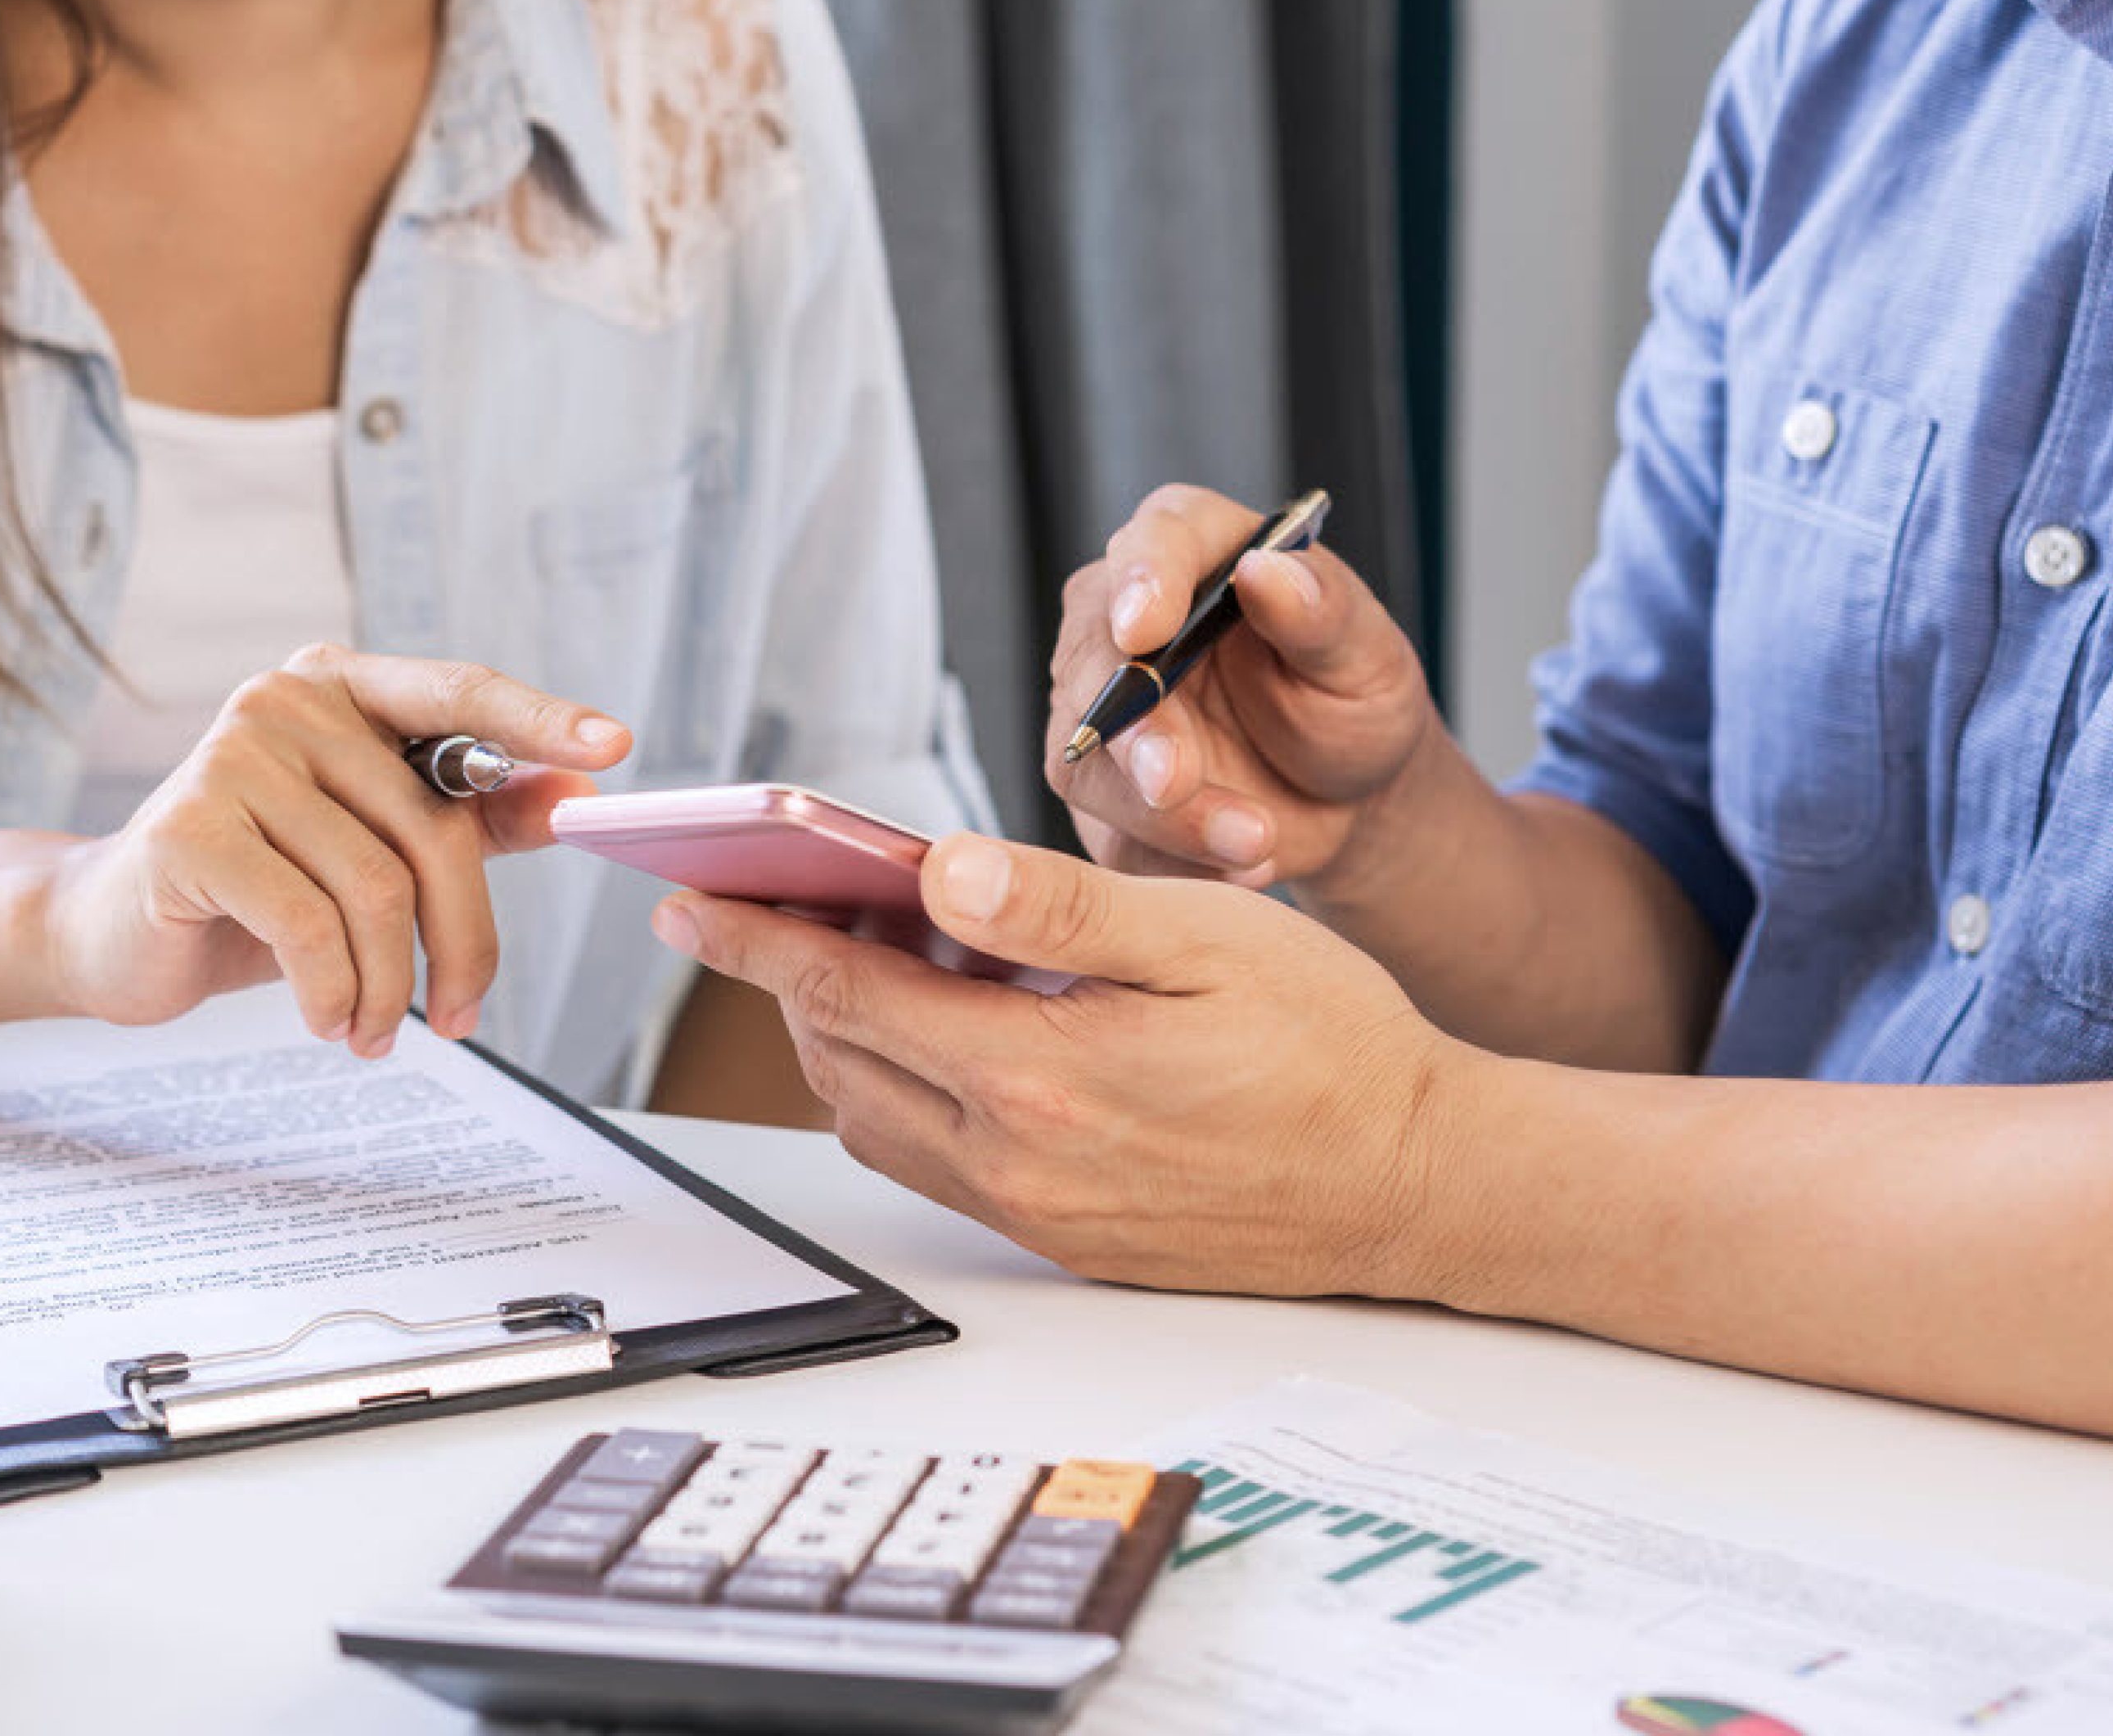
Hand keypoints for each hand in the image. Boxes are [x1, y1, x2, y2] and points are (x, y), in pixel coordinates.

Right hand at [36, 645, 628, 1054]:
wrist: (111, 933)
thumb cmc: (256, 890)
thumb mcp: (372, 851)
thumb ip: (470, 816)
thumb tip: (575, 798)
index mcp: (341, 687)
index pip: (458, 692)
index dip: (538, 719)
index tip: (613, 749)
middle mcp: (288, 701)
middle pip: (430, 828)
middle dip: (461, 942)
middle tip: (458, 1018)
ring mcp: (233, 755)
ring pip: (374, 888)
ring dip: (390, 985)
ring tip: (375, 1032)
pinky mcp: (191, 827)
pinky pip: (307, 925)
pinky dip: (333, 991)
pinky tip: (328, 1021)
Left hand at [649, 832, 1477, 1299]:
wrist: (1421, 1186)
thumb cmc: (1334, 1045)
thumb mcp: (1206, 939)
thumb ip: (1057, 909)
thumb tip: (932, 870)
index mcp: (1040, 1078)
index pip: (846, 996)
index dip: (758, 939)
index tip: (691, 900)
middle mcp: (1018, 1165)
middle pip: (841, 1063)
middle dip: (789, 982)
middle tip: (771, 907)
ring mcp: (1036, 1217)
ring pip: (877, 1121)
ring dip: (847, 1040)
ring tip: (865, 958)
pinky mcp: (1063, 1243)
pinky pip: (937, 1165)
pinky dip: (907, 1093)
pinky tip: (946, 1035)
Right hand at [1052, 485, 1434, 890]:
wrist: (1347, 792)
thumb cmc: (1351, 700)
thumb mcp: (1365, 655)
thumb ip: (1321, 612)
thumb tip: (1267, 571)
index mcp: (1195, 555)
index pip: (1150, 544)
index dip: (1141, 582)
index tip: (1146, 629)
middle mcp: (1123, 624)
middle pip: (1092, 663)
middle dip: (1133, 731)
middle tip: (1174, 781)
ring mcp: (1096, 711)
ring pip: (1085, 763)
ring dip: (1161, 816)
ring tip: (1253, 841)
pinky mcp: (1099, 791)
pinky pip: (1109, 838)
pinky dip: (1170, 863)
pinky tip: (1237, 863)